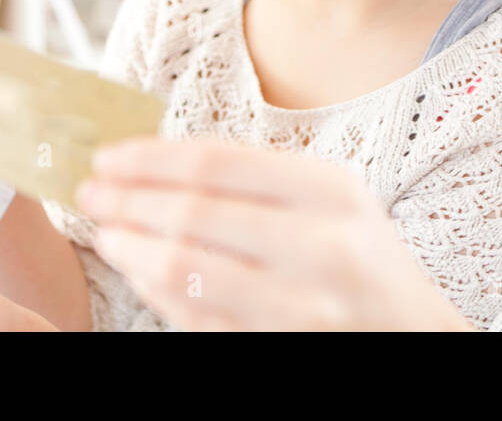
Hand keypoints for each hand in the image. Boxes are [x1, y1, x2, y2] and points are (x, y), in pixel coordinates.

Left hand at [75, 138, 474, 330]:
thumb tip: (155, 161)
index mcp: (331, 191)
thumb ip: (257, 177)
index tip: (107, 156)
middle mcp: (321, 246)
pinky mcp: (278, 345)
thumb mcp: (332, 196)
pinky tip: (139, 271)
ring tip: (106, 231)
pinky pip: (197, 317)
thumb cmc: (362, 254)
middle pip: (193, 216)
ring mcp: (301, 306)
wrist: (412, 331)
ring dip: (130, 249)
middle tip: (89, 192)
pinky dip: (156, 292)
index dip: (149, 159)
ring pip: (185, 272)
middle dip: (127, 201)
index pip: (216, 165)